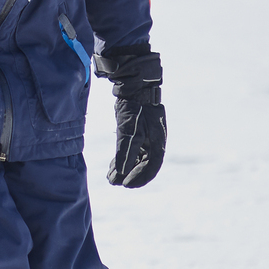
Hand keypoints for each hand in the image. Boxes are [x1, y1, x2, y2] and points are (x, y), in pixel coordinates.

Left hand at [95, 43, 164, 186]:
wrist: (134, 82)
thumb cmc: (134, 107)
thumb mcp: (128, 131)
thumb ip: (124, 154)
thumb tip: (120, 175)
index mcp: (157, 142)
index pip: (151, 167)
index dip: (139, 178)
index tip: (125, 185)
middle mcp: (154, 139)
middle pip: (144, 164)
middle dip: (130, 174)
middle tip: (116, 182)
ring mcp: (147, 133)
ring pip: (137, 157)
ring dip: (125, 167)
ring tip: (111, 176)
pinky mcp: (138, 128)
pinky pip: (133, 148)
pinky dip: (123, 157)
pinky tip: (113, 163)